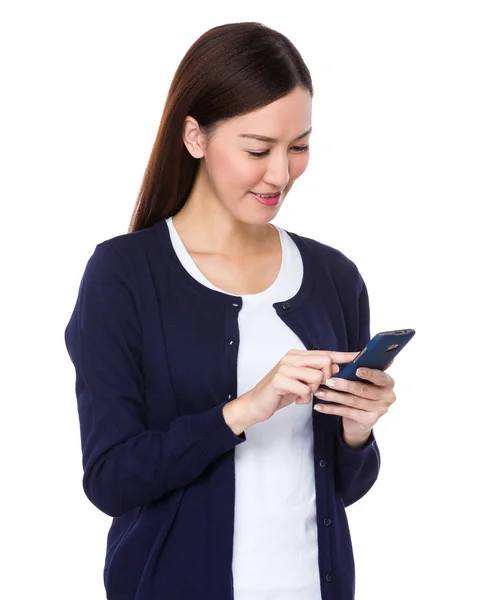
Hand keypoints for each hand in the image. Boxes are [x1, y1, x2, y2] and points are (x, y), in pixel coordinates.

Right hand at [223, 349, 358, 433]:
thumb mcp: (302, 380)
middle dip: (325, 378)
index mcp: (297, 355)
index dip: (344, 355)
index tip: (360, 355)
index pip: (325, 353)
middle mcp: (291, 357)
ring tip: (302, 394)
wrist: (257, 403)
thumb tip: (336, 368)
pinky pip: (305, 389)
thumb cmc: (281, 392)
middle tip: (315, 387)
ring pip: (316, 377)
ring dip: (312, 390)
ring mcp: (285, 367)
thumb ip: (316, 372)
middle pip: (324, 362)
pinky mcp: (280, 380)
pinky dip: (303, 398)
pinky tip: (295, 399)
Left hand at [313, 367, 395, 445]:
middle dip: (344, 385)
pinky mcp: (368, 421)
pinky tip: (320, 406)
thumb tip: (355, 355)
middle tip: (328, 381)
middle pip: (364, 390)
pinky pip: (347, 412)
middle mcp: (387, 397)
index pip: (381, 377)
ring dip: (334, 396)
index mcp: (388, 383)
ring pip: (353, 401)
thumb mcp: (363, 380)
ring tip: (319, 392)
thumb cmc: (361, 392)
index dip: (369, 373)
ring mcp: (379, 410)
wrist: (360, 419)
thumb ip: (361, 368)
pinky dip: (331, 409)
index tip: (356, 369)